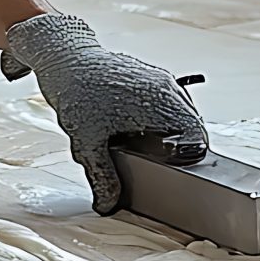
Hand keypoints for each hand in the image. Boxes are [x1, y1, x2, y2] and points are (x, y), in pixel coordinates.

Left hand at [1, 13, 207, 213]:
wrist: (63, 55)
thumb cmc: (76, 92)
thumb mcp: (86, 142)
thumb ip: (102, 176)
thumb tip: (108, 205)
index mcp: (162, 102)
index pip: (196, 138)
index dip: (188, 158)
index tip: (170, 170)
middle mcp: (168, 88)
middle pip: (191, 128)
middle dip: (178, 148)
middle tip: (159, 166)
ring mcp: (161, 80)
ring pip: (180, 115)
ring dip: (170, 134)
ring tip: (149, 150)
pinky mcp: (151, 77)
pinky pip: (168, 104)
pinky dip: (161, 121)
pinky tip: (139, 133)